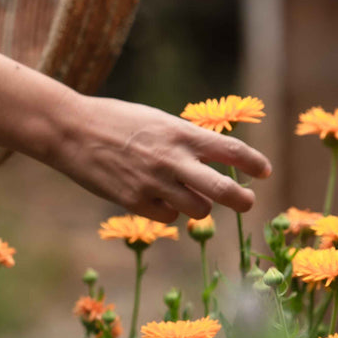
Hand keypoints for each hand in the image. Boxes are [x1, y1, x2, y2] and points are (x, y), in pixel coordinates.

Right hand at [40, 95, 271, 222]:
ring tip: (186, 194)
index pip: (230, 149)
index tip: (265, 172)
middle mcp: (173, 160)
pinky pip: (168, 217)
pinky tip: (155, 197)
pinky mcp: (135, 201)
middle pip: (223, 190)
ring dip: (198, 205)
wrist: (72, 131)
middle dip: (241, 199)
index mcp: (181, 133)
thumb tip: (212, 162)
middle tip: (247, 202)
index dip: (253, 162)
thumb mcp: (158, 121)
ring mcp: (154, 183)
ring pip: (197, 209)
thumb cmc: (117, 121)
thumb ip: (185, 141)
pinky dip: (168, 211)